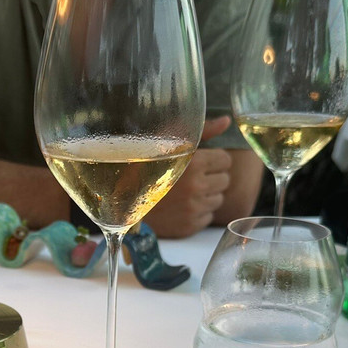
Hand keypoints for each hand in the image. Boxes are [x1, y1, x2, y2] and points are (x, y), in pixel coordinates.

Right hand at [144, 116, 232, 238]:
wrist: (121, 200)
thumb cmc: (144, 166)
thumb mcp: (168, 140)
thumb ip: (202, 130)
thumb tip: (226, 121)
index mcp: (194, 162)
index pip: (226, 160)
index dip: (213, 159)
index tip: (199, 161)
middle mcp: (196, 186)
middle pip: (225, 181)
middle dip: (211, 177)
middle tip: (191, 177)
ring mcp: (193, 209)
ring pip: (218, 200)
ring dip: (206, 195)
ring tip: (185, 192)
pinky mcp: (189, 226)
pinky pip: (208, 217)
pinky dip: (198, 212)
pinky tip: (181, 206)